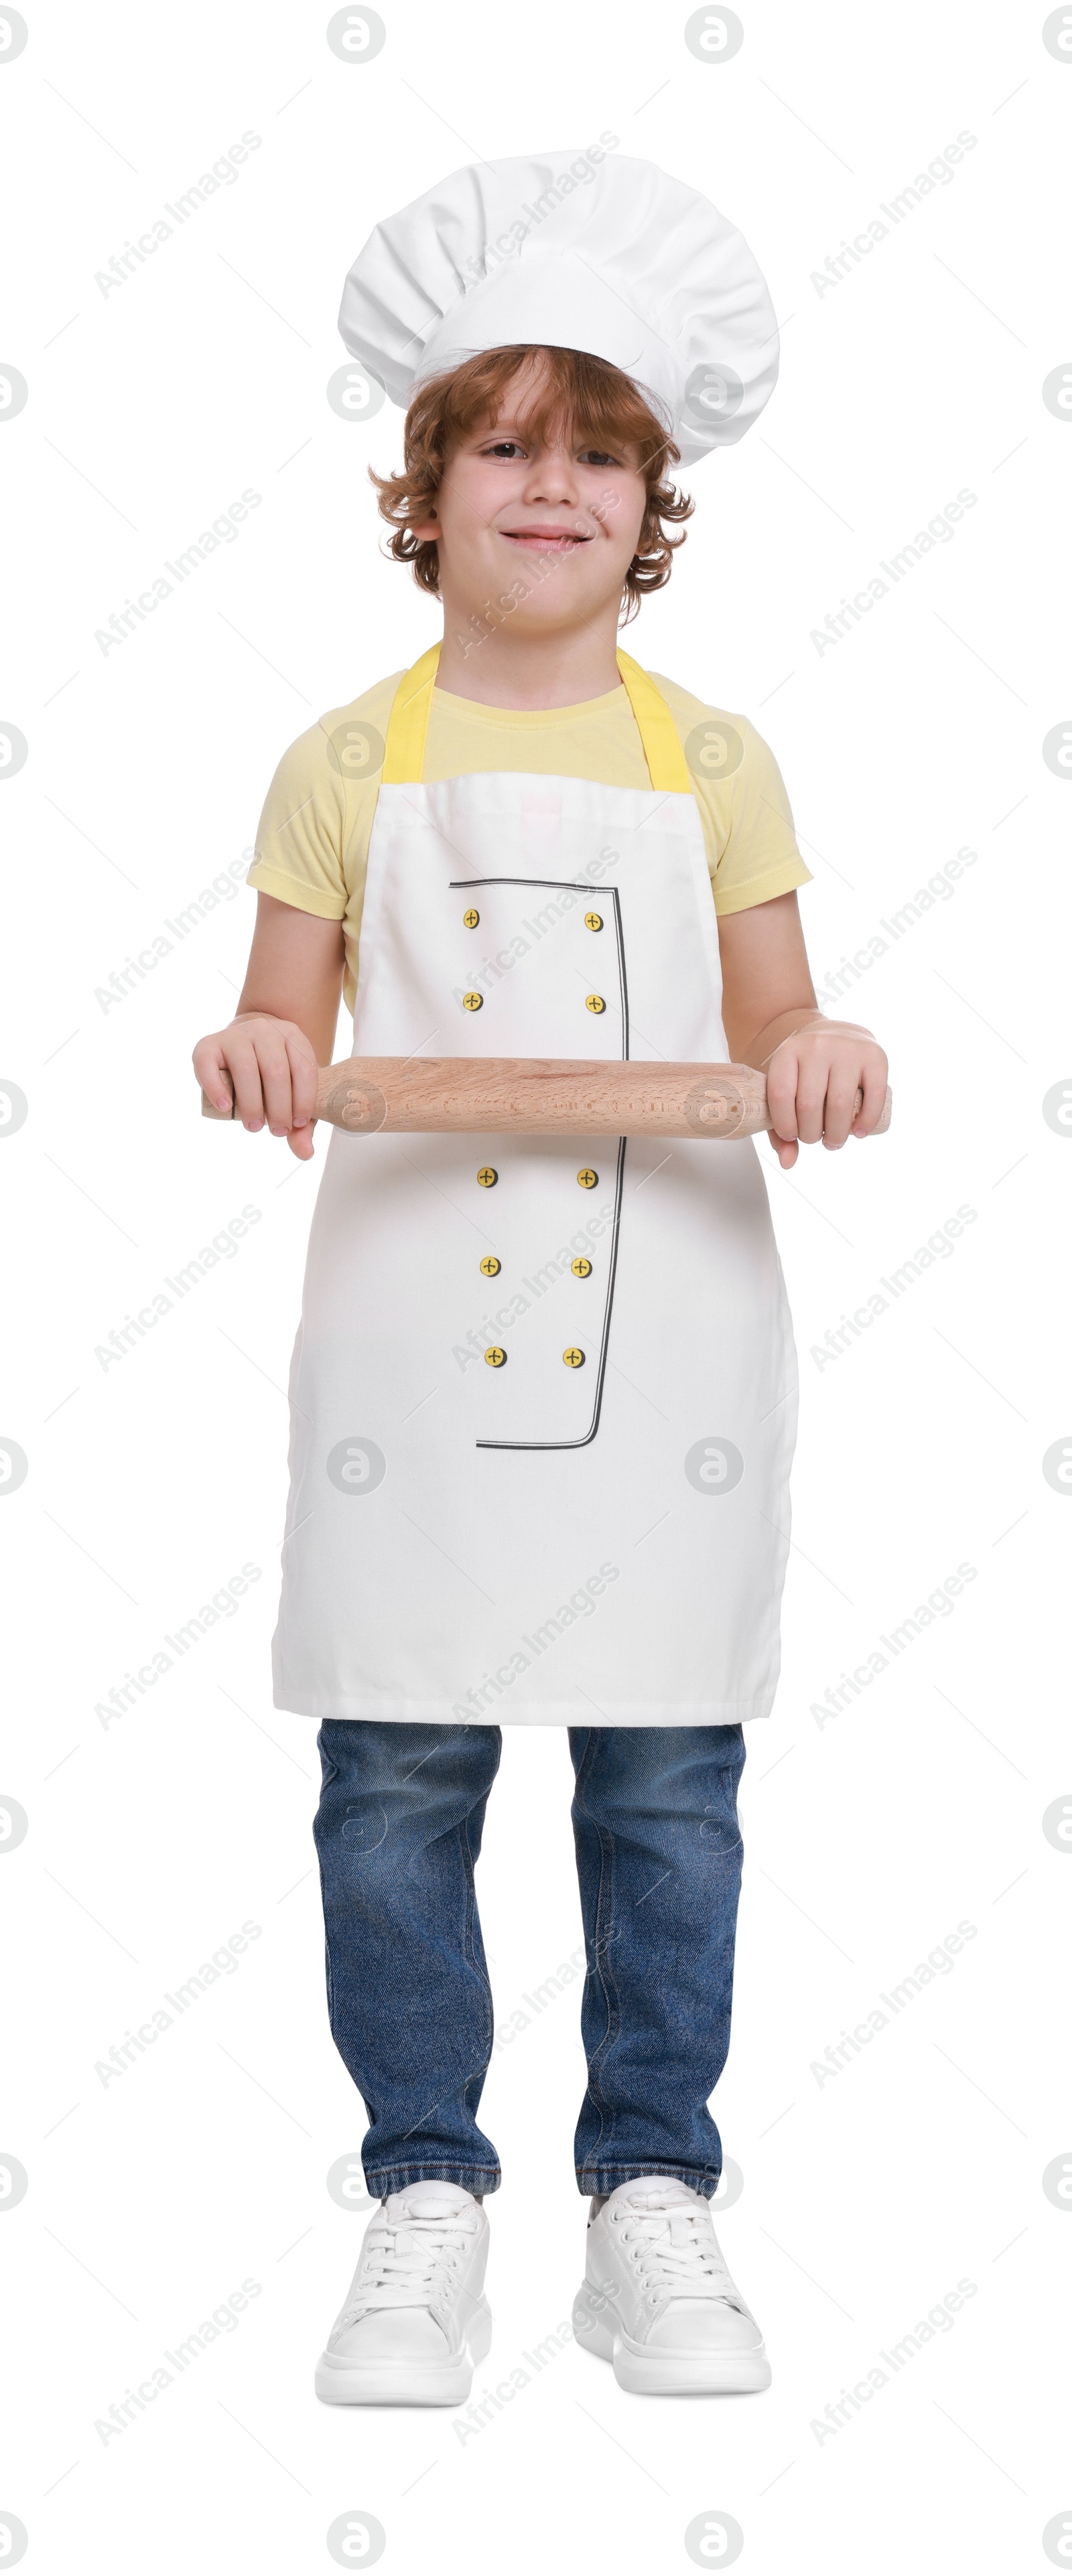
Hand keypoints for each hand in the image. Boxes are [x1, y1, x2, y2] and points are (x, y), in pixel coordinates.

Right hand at [192, 1013, 320, 1159]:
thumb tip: (305, 1153)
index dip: (303, 1100)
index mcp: (292, 1035)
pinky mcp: (207, 1044)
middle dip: (278, 1108)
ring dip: (251, 1104)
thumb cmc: (274, 1074)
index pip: (304, 1068)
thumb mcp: (293, 1091)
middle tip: (277, 1131)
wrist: (244, 1044)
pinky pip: (208, 1066)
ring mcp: (235, 1035)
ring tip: (253, 1126)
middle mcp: (264, 1030)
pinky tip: (224, 1107)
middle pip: (275, 1071)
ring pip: (246, 1069)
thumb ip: (302, 1123)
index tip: (298, 1123)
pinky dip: (216, 1089)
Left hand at [764, 1019, 888, 1169]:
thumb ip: (780, 1128)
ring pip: (840, 1105)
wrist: (833, 1035)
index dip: (784, 1124)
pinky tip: (858, 1132)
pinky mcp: (875, 1056)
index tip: (791, 1136)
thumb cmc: (805, 1070)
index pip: (781, 1094)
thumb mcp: (785, 1087)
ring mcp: (848, 1049)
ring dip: (836, 1134)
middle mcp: (817, 1046)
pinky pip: (874, 1096)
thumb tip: (788, 1163)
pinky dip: (866, 1121)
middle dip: (811, 1134)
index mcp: (788, 1052)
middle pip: (810, 1105)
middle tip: (815, 1139)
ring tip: (833, 1140)